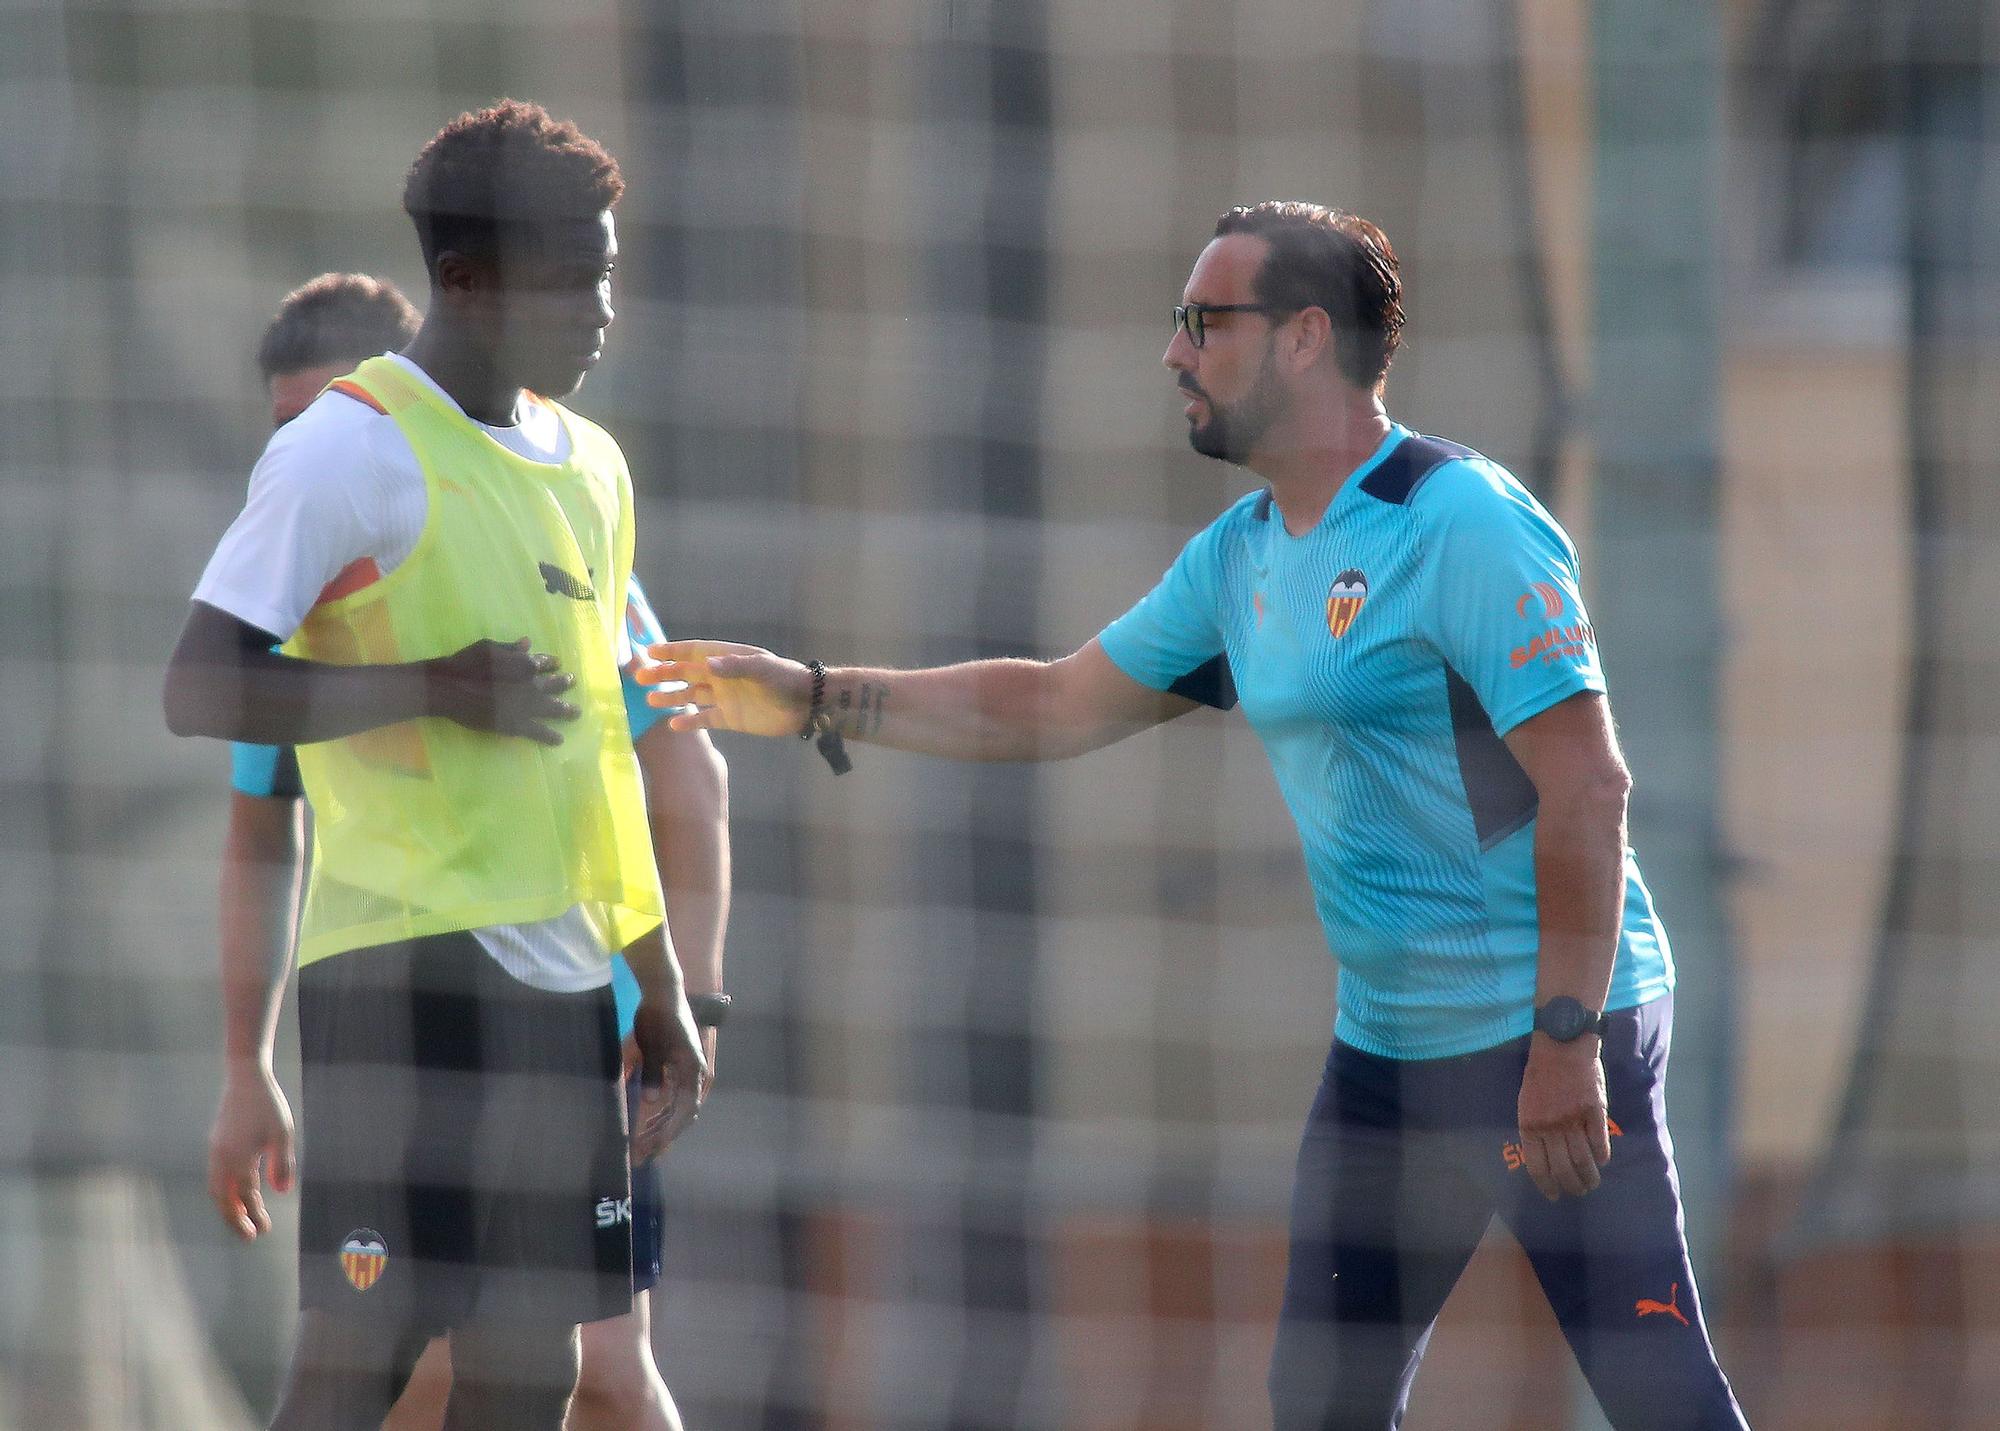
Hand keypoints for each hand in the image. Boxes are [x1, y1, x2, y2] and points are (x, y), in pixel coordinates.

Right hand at [208, 1065, 295, 1240]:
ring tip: (244, 1219)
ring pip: (217, 1188)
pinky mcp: (216, 1144)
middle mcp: (221, 1158)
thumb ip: (282, 1163)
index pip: (245, 1196)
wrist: (245, 1077)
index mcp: (236, 1159)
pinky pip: (218, 1176)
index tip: (264, 1231)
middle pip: (223, 1199)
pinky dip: (226, 1190)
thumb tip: (282, 1192)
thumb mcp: (282, 1134)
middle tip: (249, 1236)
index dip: (254, 1215)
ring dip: (229, 1206)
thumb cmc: (268, 1105)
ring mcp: (216, 1151)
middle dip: (234, 1219)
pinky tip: (240, 1193)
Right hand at [424, 637, 578, 745]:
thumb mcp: (489, 647)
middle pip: (554, 685)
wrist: (449, 688)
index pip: (543, 662)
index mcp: (525, 664)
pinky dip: (550, 737)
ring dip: (566, 710)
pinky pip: (538, 732)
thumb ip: (511, 648)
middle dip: (564, 683)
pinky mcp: (516, 725)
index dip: (551, 663)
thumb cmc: (465, 663)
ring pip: (553, 709)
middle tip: (572, 682)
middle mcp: (532, 685)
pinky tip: (559, 740)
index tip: (558, 663)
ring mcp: (526, 706)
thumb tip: (528, 643)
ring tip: (576, 712)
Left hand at [628, 990, 707, 1164]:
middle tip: (642, 1157)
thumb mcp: (652, 1045)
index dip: (667, 1133)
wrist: (664, 992)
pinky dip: (662, 1113)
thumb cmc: (658, 1017)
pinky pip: (674, 1098)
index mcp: (692, 1070)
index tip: (650, 1151)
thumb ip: (652, 1073)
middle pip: (683, 1115)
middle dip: (663, 1137)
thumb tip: (650, 1102)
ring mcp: (689, 1071)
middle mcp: (695, 1074)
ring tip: (643, 1145)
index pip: (683, 1111)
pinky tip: (649, 1122)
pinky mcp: (680, 1067)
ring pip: (679, 1108)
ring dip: (662, 1127)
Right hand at [634, 640, 811, 737]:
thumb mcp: (762, 669)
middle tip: (639, 677)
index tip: (648, 651)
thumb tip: (705, 664)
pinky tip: (673, 725)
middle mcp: (722, 677)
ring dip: (671, 697)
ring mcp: (724, 698)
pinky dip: (689, 722)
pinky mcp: (730, 718)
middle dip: (664, 674)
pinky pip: (704, 719)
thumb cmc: (785, 680)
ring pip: (691, 696)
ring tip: (650, 700)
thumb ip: (734, 667)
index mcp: (728, 659)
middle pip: (687, 674)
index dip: (672, 651)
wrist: (805, 705)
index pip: (694, 652)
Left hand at [1516, 1037, 1610, 1200]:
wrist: (1562, 1046)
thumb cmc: (1541, 1075)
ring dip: (1589, 1177)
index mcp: (1530, 1125)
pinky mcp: (1595, 1112)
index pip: (1538, 1167)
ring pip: (1583, 1160)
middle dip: (1571, 1186)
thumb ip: (1534, 1130)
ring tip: (1592, 1183)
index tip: (1554, 1196)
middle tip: (1578, 1191)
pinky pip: (1600, 1142)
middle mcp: (1551, 1126)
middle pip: (1562, 1169)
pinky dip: (1602, 1156)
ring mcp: (1573, 1119)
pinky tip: (1602, 1162)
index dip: (1547, 1186)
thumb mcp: (1527, 1102)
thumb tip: (1542, 1158)